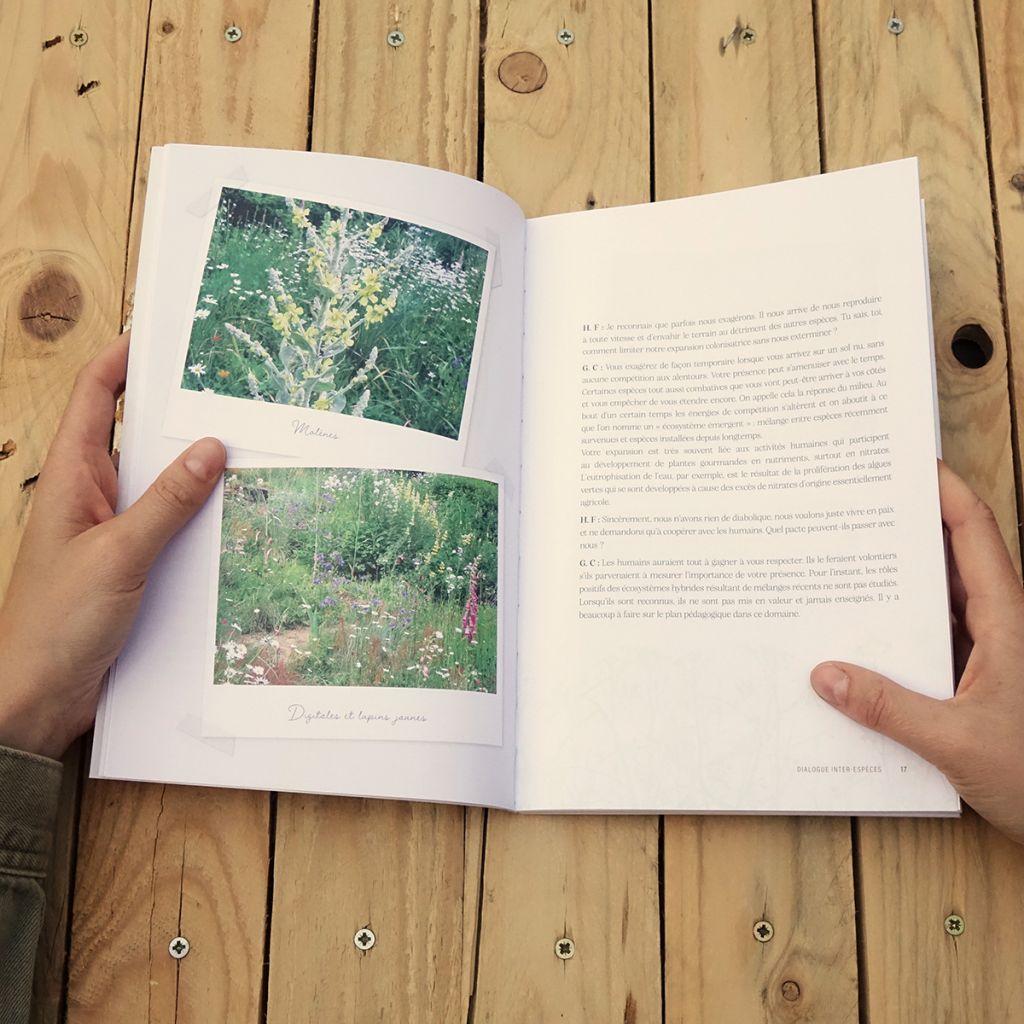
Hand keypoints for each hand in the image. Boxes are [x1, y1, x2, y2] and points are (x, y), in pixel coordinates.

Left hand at [0, 336, 225, 758]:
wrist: (37, 696)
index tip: (163, 336)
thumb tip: (211, 448)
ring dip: (193, 467)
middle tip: (228, 392)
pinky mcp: (127, 562)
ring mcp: (108, 528)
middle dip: (176, 412)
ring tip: (244, 448)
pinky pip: (167, 523)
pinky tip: (232, 515)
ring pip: (157, 481)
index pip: (93, 397)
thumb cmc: (56, 623)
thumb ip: (168, 501)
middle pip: (133, 434)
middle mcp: (89, 494)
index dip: (122, 360)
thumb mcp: (120, 554)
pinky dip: (196, 513)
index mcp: (71, 477)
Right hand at [811, 460, 1023, 843]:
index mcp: (1008, 621)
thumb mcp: (957, 742)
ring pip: (939, 600)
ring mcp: (988, 654)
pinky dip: (896, 631)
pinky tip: (858, 637)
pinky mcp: (975, 682)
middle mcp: (1000, 627)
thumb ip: (888, 708)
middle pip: (951, 558)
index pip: (974, 534)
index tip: (907, 462)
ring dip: (898, 583)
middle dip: (907, 528)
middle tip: (855, 508)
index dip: (944, 491)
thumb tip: (825, 676)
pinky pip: (930, 640)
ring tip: (843, 564)